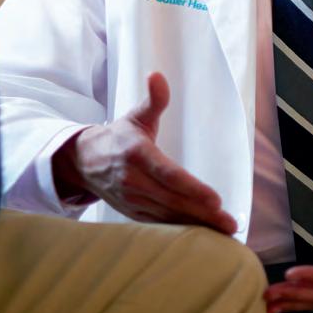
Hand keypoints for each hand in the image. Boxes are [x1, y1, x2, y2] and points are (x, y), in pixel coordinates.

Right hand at [54, 73, 236, 233]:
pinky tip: (203, 235)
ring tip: (224, 233)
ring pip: (167, 216)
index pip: (168, 174)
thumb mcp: (136, 116)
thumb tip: (157, 76)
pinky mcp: (132, 212)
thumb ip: (153, 100)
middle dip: (203, 214)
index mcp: (137, 154)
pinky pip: (159, 225)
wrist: (82, 162)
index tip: (215, 199)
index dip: (192, 188)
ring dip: (196, 227)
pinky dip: (181, 232)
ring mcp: (132, 200)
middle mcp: (133, 180)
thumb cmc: (118, 137)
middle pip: (173, 200)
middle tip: (229, 224)